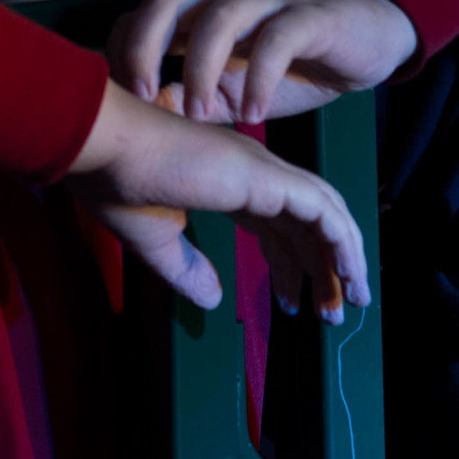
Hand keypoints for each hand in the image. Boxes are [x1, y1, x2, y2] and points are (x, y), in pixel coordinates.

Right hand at [66, 83, 369, 319]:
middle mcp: (253, 174)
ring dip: (344, 258)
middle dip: (324, 268)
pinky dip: (342, 239)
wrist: (106, 146)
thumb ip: (188, 270)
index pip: (275, 227)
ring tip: (353, 299)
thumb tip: (215, 300)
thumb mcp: (156, 242)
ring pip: (325, 215)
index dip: (288, 265)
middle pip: (306, 225)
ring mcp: (263, 172)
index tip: (292, 304)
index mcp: (227, 183)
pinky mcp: (266, 177)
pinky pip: (321, 210)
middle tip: (333, 311)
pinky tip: (349, 269)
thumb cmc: (118, 184)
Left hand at [107, 0, 415, 124]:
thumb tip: (151, 114)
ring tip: (200, 116)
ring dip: (202, 66)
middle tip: (143, 97)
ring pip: (220, 16)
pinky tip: (255, 114)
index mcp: (199, 16)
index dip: (121, 51)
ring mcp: (268, 4)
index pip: (141, 16)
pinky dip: (260, 75)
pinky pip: (278, 38)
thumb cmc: (291, 67)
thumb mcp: (234, 91)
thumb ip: (194, 101)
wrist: (364, 40)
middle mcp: (226, 1)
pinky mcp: (309, 17)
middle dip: (145, 45)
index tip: (120, 102)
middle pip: (168, 0)